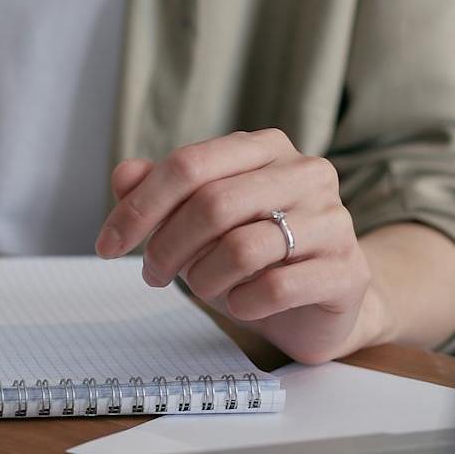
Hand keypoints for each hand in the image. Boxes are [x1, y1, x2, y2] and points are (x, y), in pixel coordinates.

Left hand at [96, 129, 381, 363]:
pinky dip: (243, 303)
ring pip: (242, 248)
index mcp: (265, 149)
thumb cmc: (253, 256)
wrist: (320, 303)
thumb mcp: (198, 223)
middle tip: (153, 274)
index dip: (139, 207)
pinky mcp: (347, 271)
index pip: (189, 166)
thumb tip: (124, 175)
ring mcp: (333, 220)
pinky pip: (276, 287)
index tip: (106, 245)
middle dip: (166, 247)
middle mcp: (306, 173)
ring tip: (204, 288)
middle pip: (212, 205)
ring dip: (204, 279)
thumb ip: (162, 193)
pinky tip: (241, 304)